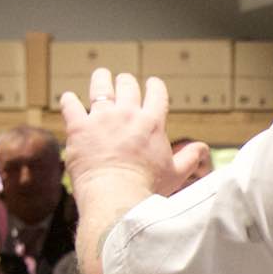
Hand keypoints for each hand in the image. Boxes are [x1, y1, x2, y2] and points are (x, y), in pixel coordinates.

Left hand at [60, 68, 208, 203]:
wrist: (117, 198)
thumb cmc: (148, 189)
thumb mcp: (176, 174)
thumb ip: (190, 157)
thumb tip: (202, 148)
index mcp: (152, 122)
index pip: (156, 92)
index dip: (155, 86)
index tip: (152, 84)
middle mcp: (127, 114)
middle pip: (127, 84)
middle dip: (126, 81)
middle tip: (124, 82)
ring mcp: (101, 118)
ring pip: (100, 86)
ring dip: (101, 79)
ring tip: (101, 75)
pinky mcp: (78, 127)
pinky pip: (70, 105)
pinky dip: (70, 100)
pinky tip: (70, 98)